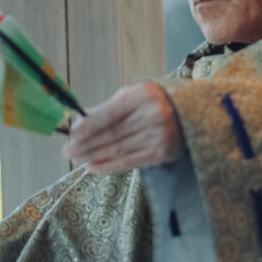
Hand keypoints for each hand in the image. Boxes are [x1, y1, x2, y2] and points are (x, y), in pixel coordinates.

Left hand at [62, 81, 185, 173]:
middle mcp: (153, 115)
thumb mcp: (135, 94)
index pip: (109, 114)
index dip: (88, 126)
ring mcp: (159, 136)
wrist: (193, 111)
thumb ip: (109, 106)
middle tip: (68, 150)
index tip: (72, 133)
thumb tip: (81, 120)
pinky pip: (129, 162)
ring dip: (93, 156)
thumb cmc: (157, 100)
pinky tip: (93, 167)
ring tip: (77, 158)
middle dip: (86, 144)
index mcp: (144, 94)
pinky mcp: (162, 153)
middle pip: (112, 134)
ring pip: (118, 150)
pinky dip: (108, 166)